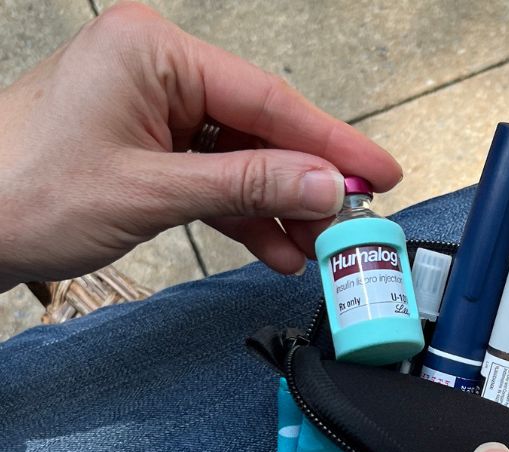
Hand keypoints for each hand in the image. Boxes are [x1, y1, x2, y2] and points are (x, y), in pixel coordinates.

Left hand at [0, 1, 400, 290]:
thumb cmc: (25, 190)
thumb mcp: (152, 191)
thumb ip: (247, 184)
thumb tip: (325, 184)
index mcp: (153, 52)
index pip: (268, 99)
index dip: (332, 143)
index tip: (380, 173)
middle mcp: (158, 71)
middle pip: (263, 129)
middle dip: (308, 184)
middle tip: (352, 224)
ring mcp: (156, 110)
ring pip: (245, 159)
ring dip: (281, 208)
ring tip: (317, 250)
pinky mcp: (152, 148)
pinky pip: (217, 178)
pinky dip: (247, 215)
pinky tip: (277, 248)